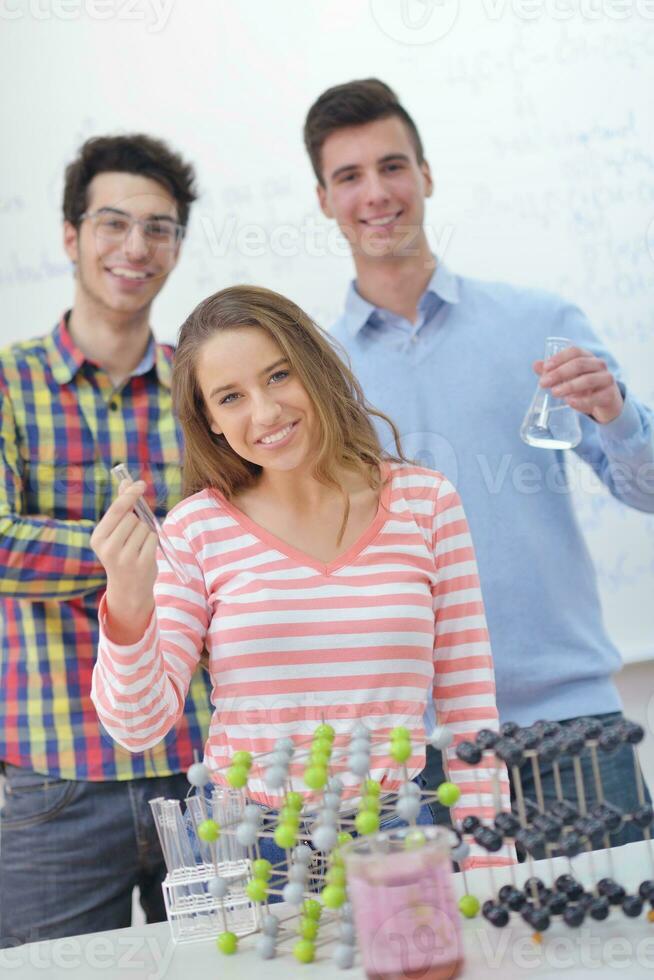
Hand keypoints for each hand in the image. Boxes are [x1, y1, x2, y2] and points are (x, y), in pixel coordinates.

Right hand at [90, 481, 156, 643]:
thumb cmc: (122, 553)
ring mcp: (125, 558)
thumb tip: (126, 481)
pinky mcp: (142, 564)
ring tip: (137, 547)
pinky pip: (153, 538)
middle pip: (132, 518)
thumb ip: (121, 507)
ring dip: (145, 533)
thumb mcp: (116, 532)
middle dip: (137, 522)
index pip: (117, 510)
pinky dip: (152, 541)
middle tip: (132, 538)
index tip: (140, 484)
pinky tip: (145, 553)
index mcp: (98, 538)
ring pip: (144, 527)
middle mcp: (108, 548)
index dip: (130, 494)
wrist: (128, 588)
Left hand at [535, 346, 622, 423]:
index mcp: (588, 357)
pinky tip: (570, 402)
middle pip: (579, 364)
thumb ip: (553, 372)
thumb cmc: (584, 387)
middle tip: (543, 383)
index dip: (559, 357)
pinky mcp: (609, 395)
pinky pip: (596, 397)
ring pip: (588, 380)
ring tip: (554, 392)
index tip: (545, 367)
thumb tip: (536, 365)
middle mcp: (599, 365)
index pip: (574, 351)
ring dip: (569, 386)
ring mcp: (606, 379)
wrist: (606, 402)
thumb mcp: (569, 379)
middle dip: (559, 373)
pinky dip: (582, 400)